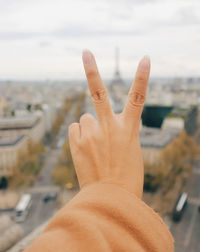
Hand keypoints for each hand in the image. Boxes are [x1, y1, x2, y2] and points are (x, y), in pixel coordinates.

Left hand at [69, 50, 149, 197]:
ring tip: (95, 148)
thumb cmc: (126, 175)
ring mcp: (91, 134)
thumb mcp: (130, 148)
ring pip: (85, 119)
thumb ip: (116, 130)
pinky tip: (85, 151)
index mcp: (129, 128)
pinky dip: (79, 137)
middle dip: (91, 70)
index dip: (142, 77)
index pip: (138, 97)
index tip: (145, 59)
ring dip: (88, 128)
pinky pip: (75, 129)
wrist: (110, 200)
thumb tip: (93, 118)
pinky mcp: (76, 142)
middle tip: (85, 51)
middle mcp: (109, 127)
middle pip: (99, 92)